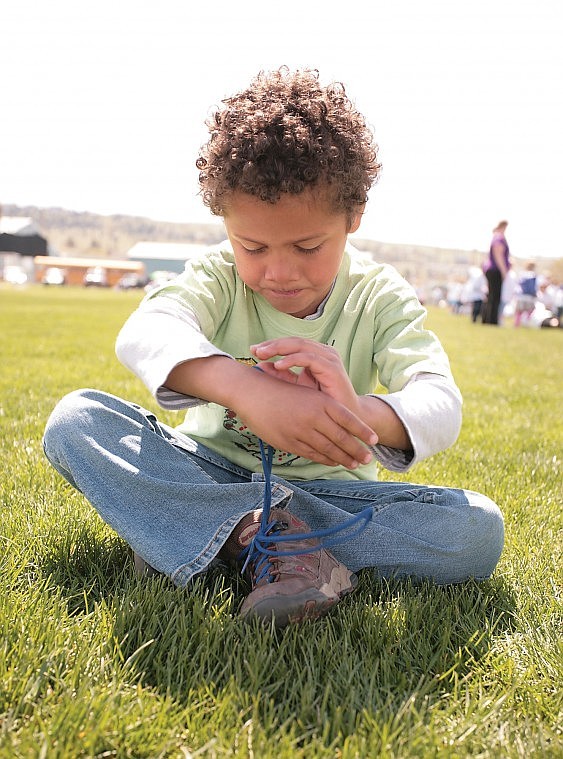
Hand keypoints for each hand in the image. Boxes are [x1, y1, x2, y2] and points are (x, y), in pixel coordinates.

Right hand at [233, 368, 377, 468]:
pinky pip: (311, 454)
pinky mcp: (289, 442)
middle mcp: (314, 417)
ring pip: (327, 449)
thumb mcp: (306, 393)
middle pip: (341, 437)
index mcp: (320, 401)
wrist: (252, 393)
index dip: (362, 431)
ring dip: (343, 458)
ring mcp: (301, 431)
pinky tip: (332, 462)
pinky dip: (324, 459)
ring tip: (353, 463)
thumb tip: (343, 423)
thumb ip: (324, 408)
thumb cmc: (280, 390)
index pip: (348, 419)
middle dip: (356, 450)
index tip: (374, 440)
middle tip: (367, 459)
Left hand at [251, 337, 361, 415]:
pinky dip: (293, 359)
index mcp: (315, 355)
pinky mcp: (333, 369)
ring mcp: (329, 359)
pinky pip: (310, 358)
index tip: (253, 350)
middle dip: (272, 344)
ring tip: (262, 353)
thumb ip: (282, 376)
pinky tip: (278, 364)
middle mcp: (323, 353)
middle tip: (254, 349)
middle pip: (294, 341)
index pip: (290, 343)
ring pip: (301, 345)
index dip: (272, 345)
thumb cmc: (323, 404)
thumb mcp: (298, 387)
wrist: (347, 419)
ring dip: (279, 348)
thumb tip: (261, 365)